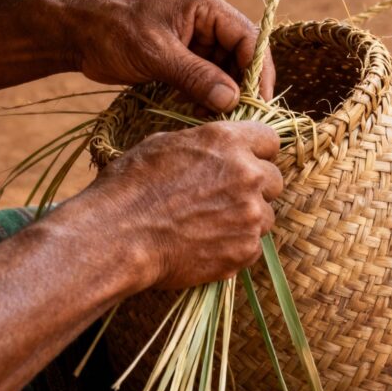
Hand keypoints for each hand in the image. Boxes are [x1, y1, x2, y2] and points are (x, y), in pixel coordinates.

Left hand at [68, 0, 275, 111]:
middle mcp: (207, 17)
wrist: (76, 32)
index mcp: (205, 4)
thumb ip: (195, 76)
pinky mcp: (184, 54)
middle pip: (241, 54)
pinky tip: (203, 113)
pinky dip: (208, 94)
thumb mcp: (156, 54)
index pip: (249, 37)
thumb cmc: (112, 32)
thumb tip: (232, 100)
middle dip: (242, 86)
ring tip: (219, 119)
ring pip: (225, 69)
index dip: (258, 71)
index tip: (259, 104)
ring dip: (225, 94)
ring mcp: (195, 36)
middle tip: (240, 119)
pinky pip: (207, 76)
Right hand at [83, 121, 282, 289]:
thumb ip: (203, 145)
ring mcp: (249, 215)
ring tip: (210, 225)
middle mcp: (247, 175)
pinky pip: (253, 247)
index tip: (246, 162)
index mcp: (228, 142)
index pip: (270, 140)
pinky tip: (206, 245)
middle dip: (255, 188)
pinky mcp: (244, 251)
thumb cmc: (130, 187)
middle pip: (274, 180)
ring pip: (265, 216)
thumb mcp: (163, 145)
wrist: (117, 236)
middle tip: (224, 198)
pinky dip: (235, 247)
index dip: (257, 152)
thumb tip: (212, 150)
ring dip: (246, 219)